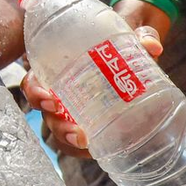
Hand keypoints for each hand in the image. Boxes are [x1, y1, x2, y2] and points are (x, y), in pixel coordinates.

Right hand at [21, 25, 162, 155]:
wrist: (132, 51)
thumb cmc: (118, 41)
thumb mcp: (129, 34)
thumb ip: (141, 36)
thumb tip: (152, 46)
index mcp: (56, 68)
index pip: (34, 83)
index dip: (35, 93)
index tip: (50, 99)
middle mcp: (60, 91)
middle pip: (47, 114)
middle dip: (58, 126)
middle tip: (77, 132)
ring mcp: (74, 109)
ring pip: (60, 130)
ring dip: (69, 141)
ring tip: (87, 144)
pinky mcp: (91, 122)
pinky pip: (79, 140)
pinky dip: (84, 148)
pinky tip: (98, 151)